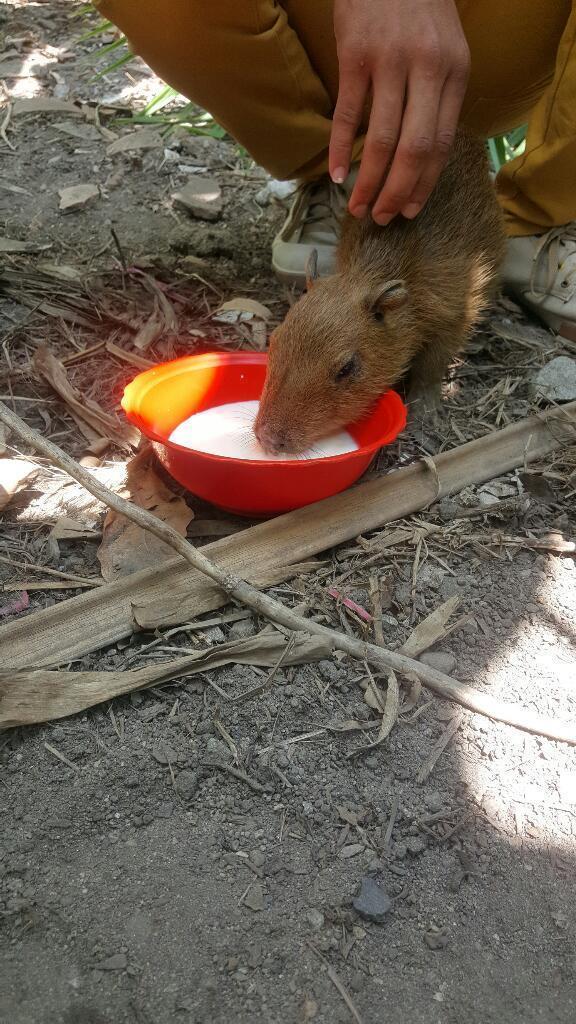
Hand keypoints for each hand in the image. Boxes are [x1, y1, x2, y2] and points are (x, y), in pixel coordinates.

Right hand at [329, 0, 469, 224]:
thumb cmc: (417, 10)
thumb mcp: (444, 50)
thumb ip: (438, 96)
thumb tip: (422, 154)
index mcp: (454, 72)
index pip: (441, 143)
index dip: (424, 183)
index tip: (410, 210)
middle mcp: (427, 69)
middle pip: (414, 148)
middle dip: (397, 192)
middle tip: (382, 218)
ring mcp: (390, 62)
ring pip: (381, 139)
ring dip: (369, 181)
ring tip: (358, 206)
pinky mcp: (355, 55)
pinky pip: (348, 114)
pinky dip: (340, 149)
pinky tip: (336, 174)